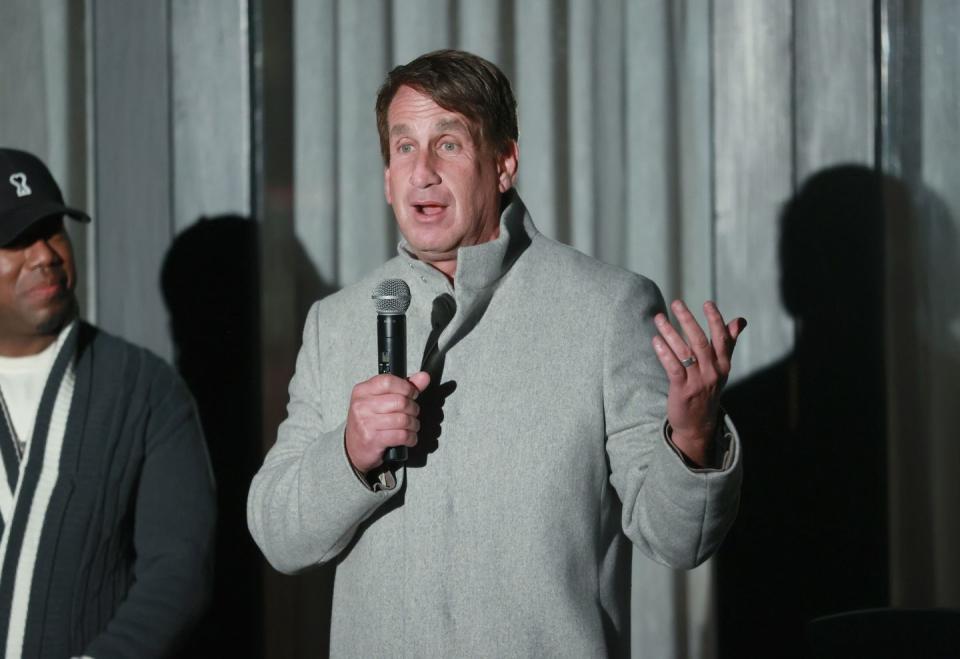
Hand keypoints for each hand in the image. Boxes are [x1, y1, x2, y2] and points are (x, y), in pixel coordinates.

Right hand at [345, 371, 430, 473]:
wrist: (353, 448)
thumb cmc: (368, 421)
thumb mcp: (381, 400)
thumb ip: (403, 387)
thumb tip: (423, 377)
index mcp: (362, 391)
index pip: (388, 381)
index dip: (406, 388)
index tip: (412, 394)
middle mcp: (361, 405)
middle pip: (400, 401)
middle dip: (413, 408)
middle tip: (412, 413)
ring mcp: (366, 423)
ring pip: (403, 419)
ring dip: (413, 424)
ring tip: (411, 426)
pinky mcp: (372, 440)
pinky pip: (401, 435)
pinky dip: (411, 437)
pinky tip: (408, 437)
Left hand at [652, 300, 745, 466]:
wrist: (698, 424)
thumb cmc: (708, 390)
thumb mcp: (722, 368)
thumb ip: (729, 343)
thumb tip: (740, 320)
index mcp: (724, 365)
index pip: (722, 338)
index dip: (715, 320)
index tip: (707, 303)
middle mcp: (713, 372)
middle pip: (701, 341)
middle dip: (688, 320)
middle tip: (676, 303)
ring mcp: (698, 382)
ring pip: (685, 352)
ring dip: (670, 333)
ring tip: (659, 318)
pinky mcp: (683, 390)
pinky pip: (673, 368)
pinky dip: (665, 353)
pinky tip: (656, 341)